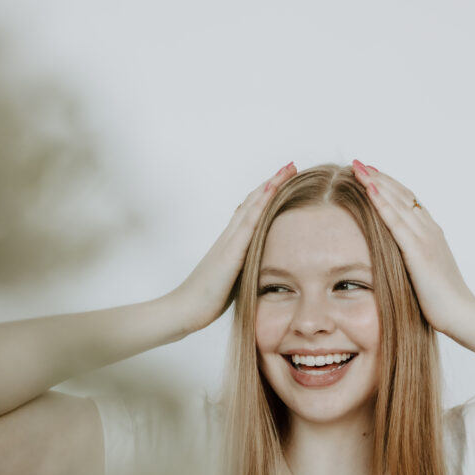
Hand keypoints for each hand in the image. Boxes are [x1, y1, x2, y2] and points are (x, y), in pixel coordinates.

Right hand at [171, 162, 296, 332]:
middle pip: (253, 201)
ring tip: (287, 169)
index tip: (285, 180)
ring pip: (252, 205)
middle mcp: (229, 236)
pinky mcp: (231, 252)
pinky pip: (249, 223)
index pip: (252, 212)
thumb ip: (244, 268)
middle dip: (272, 182)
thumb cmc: (206, 299)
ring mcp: (229, 241)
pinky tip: (272, 191)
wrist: (184, 308)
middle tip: (290, 165)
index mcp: (231, 243)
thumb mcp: (232, 279)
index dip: (267, 195)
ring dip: (270, 185)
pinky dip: (261, 204)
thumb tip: (260, 268)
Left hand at [351, 160, 474, 336]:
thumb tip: (398, 259)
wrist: (462, 314)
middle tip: (358, 162)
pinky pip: (396, 222)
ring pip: (397, 202)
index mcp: (432, 234)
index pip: (408, 201)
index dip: (389, 185)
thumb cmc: (443, 301)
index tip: (371, 173)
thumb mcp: (425, 273)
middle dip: (379, 177)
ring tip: (358, 167)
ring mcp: (425, 238)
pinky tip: (369, 189)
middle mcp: (430, 230)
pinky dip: (382, 203)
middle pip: (401, 195)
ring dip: (377, 182)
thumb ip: (414, 260)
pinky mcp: (418, 251)